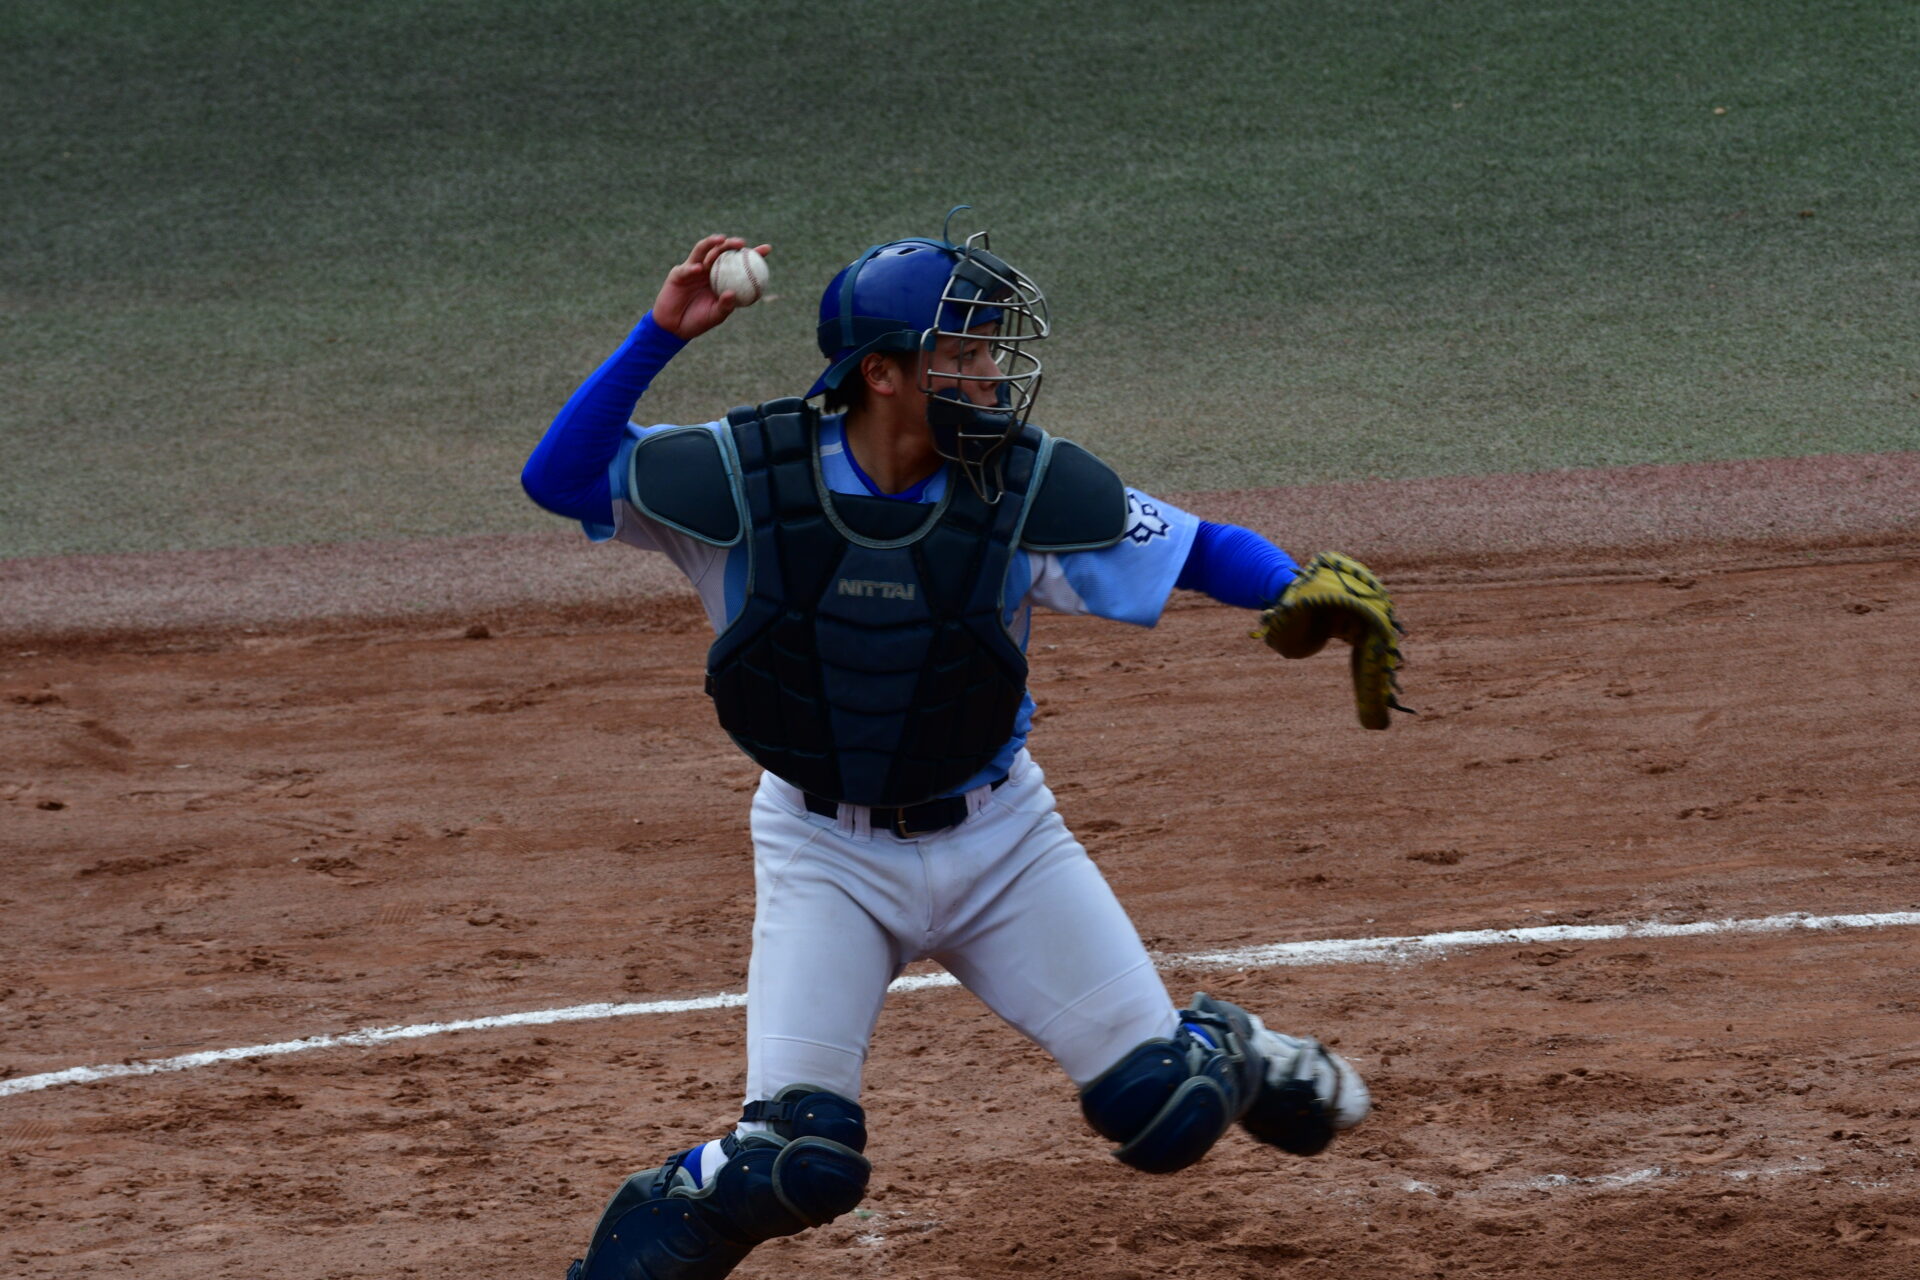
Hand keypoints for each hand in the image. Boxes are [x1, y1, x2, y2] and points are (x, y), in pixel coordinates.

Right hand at [651, 234, 772, 340]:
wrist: (675, 327)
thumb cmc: (699, 321)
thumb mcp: (716, 316)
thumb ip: (725, 305)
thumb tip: (733, 293)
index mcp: (722, 277)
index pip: (739, 263)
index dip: (753, 253)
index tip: (767, 249)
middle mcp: (709, 269)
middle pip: (721, 251)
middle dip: (731, 243)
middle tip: (741, 243)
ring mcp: (694, 269)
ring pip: (703, 251)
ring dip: (712, 244)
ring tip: (722, 241)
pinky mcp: (679, 273)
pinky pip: (686, 269)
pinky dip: (692, 268)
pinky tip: (700, 269)